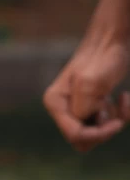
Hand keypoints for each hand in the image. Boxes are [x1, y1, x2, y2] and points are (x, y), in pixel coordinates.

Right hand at [43, 36, 129, 150]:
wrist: (113, 39)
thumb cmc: (103, 57)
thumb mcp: (92, 82)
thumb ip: (83, 107)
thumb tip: (85, 121)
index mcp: (55, 103)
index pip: (74, 135)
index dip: (98, 134)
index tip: (117, 123)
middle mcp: (62, 108)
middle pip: (83, 140)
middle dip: (103, 130)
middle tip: (117, 115)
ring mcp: (76, 108)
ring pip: (95, 133)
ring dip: (113, 120)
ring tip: (120, 99)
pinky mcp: (91, 106)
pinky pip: (104, 124)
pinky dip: (119, 115)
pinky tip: (124, 98)